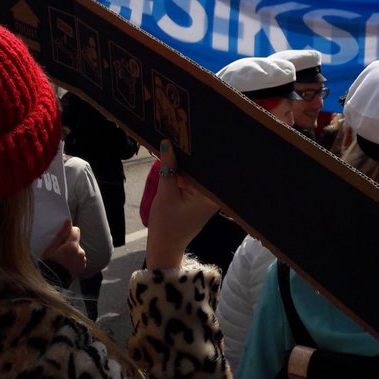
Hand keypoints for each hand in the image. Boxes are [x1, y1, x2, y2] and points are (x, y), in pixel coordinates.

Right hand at [42, 220, 86, 281]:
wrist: (52, 283)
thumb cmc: (49, 264)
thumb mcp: (51, 248)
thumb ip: (61, 235)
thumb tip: (68, 221)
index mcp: (73, 246)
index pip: (75, 231)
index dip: (68, 233)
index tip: (61, 239)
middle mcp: (81, 252)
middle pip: (76, 242)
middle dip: (69, 245)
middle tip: (58, 253)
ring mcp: (82, 261)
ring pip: (78, 251)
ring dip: (72, 253)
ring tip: (61, 260)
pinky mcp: (82, 267)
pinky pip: (79, 259)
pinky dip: (74, 260)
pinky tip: (66, 265)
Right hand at [146, 141, 218, 268]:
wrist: (164, 247)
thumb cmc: (166, 224)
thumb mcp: (165, 193)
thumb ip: (168, 167)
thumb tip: (167, 143)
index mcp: (210, 195)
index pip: (208, 166)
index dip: (200, 149)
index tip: (192, 130)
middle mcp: (213, 196)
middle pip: (204, 169)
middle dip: (192, 154)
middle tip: (183, 131)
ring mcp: (208, 199)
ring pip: (198, 174)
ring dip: (188, 163)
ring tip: (179, 141)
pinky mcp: (200, 201)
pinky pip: (194, 182)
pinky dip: (185, 173)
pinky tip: (177, 159)